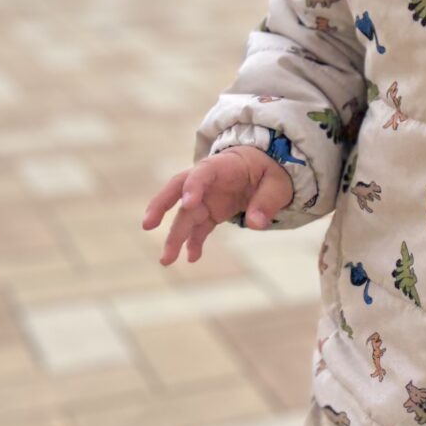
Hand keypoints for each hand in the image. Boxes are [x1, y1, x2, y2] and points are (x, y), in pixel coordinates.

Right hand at [141, 146, 293, 265]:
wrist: (264, 169)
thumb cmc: (269, 170)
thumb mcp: (277, 183)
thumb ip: (267, 201)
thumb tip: (255, 223)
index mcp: (223, 166)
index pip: (203, 172)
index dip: (194, 185)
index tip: (188, 203)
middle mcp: (208, 182)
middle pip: (177, 189)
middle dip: (161, 205)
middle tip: (148, 224)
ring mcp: (206, 198)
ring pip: (184, 216)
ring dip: (174, 237)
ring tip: (166, 260)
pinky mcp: (210, 212)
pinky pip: (197, 229)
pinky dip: (193, 243)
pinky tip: (191, 258)